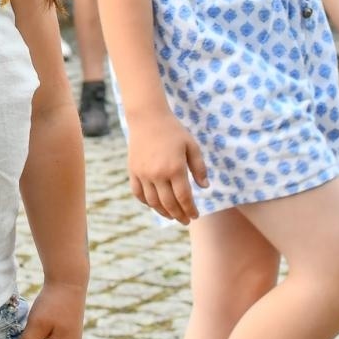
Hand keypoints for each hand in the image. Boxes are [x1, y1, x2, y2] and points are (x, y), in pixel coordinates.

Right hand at [126, 109, 207, 223]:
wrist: (148, 118)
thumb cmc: (173, 131)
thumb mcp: (192, 146)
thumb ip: (199, 168)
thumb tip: (205, 187)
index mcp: (175, 168)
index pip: (184, 198)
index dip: (190, 210)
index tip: (195, 216)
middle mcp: (158, 174)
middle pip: (169, 204)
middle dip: (179, 215)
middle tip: (186, 221)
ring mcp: (143, 174)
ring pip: (153, 202)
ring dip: (164, 212)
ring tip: (172, 216)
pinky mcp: (133, 171)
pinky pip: (138, 193)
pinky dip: (147, 202)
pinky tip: (155, 204)